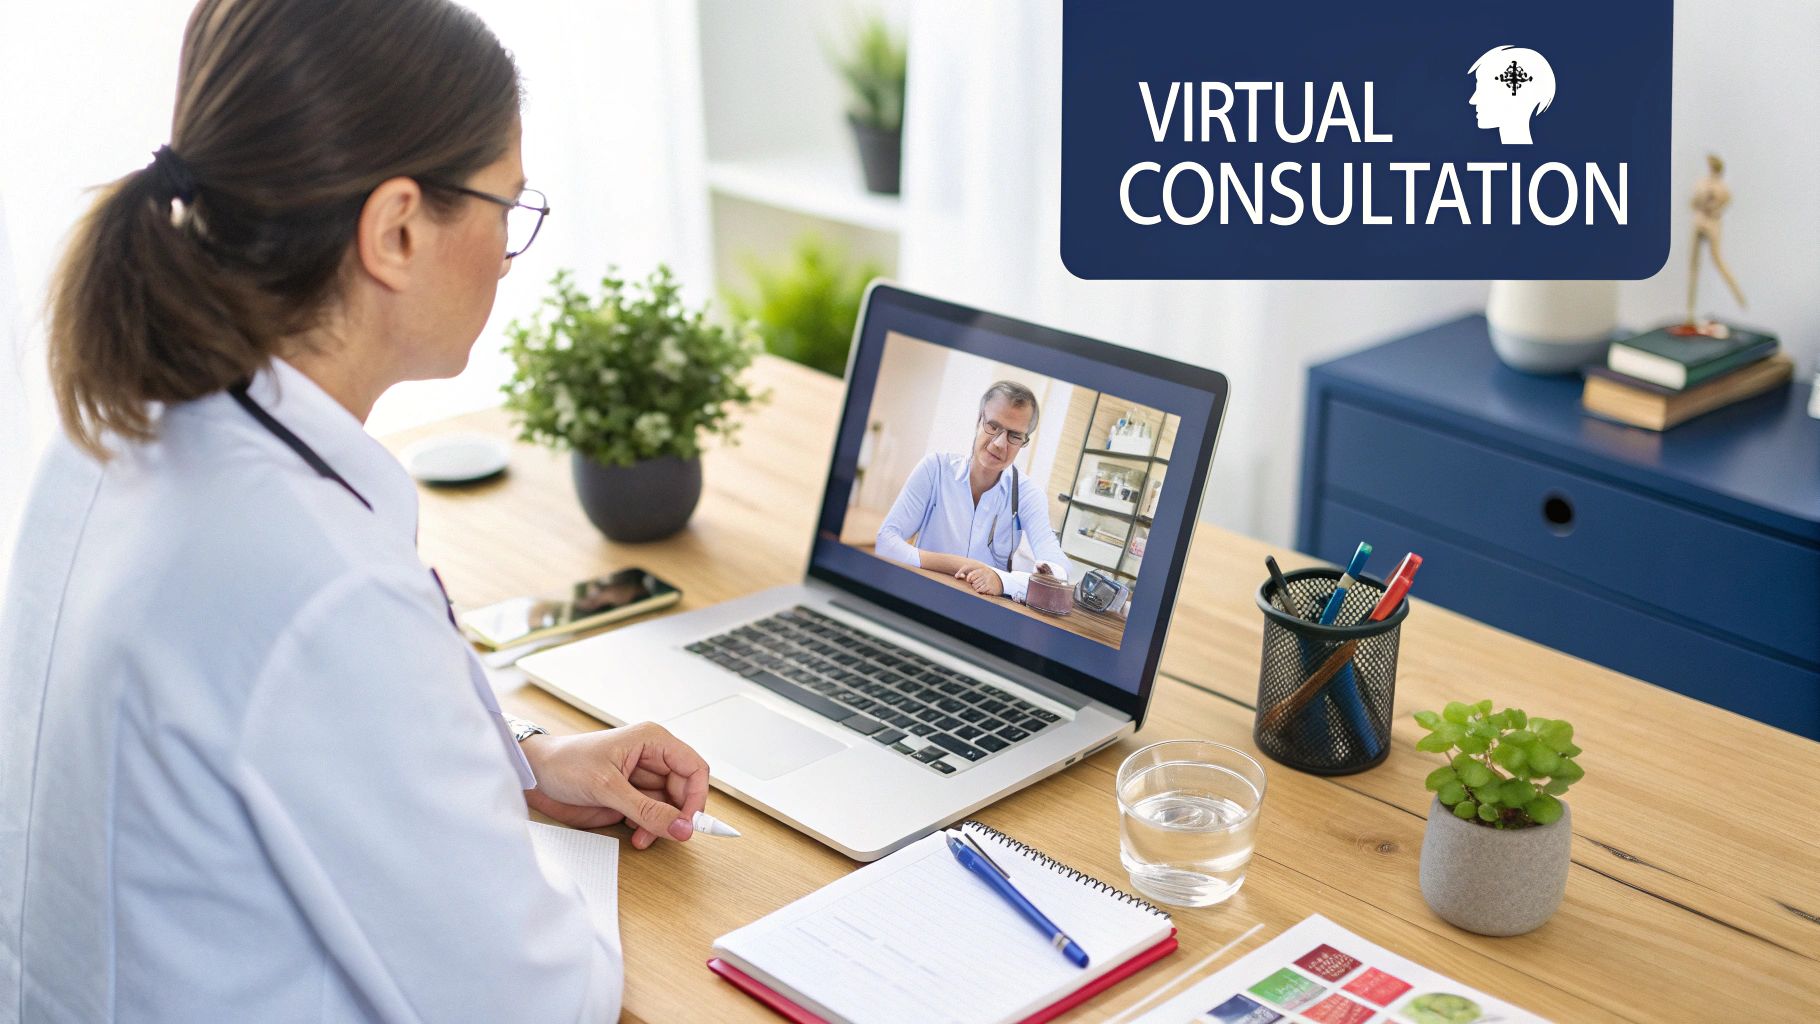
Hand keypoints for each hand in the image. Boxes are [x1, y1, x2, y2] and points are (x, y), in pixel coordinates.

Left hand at [520, 723, 710, 848]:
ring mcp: (640, 779)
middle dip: (677, 815)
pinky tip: (634, 834)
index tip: (690, 822)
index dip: (697, 796)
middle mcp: (651, 758)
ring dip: (660, 825)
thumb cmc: (564, 764)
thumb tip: (682, 827)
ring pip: (669, 807)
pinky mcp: (629, 797)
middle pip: (684, 791)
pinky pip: (652, 816)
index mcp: (652, 741)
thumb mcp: (607, 788)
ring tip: (643, 837)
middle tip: (669, 834)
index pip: (694, 768)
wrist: (533, 777)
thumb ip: (647, 810)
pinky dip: (648, 829)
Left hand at [959, 566, 1003, 595]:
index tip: (969, 580)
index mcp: (982, 570)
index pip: (970, 575)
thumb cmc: (985, 576)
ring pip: (976, 588)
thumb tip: (956, 576)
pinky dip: (981, 591)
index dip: (968, 579)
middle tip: (980, 583)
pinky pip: (980, 591)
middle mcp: (986, 575)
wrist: (1000, 581)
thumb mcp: (978, 571)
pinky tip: (985, 589)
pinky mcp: (990, 587)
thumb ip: (965, 571)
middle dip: (974, 585)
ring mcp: (989, 581)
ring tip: (983, 586)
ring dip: (978, 588)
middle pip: (973, 583)